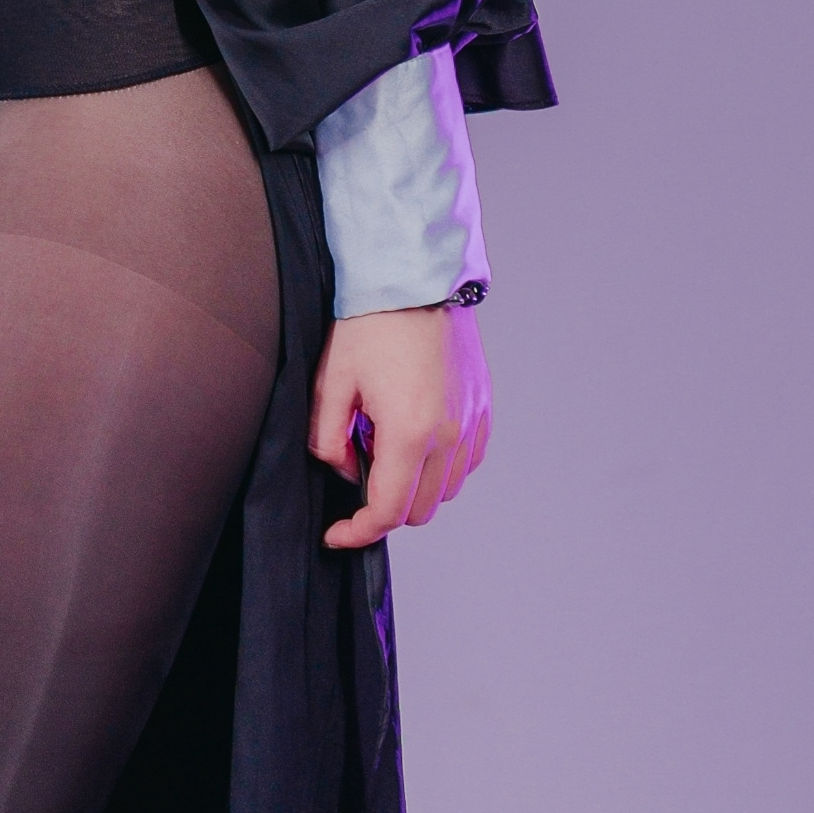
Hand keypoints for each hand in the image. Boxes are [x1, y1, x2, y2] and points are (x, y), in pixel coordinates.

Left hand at [310, 303, 491, 552]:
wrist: (416, 279)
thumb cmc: (371, 324)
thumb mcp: (332, 382)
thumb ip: (329, 439)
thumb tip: (344, 467)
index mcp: (409, 434)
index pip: (386, 512)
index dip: (357, 532)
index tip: (337, 533)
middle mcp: (449, 436)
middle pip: (418, 509)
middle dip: (383, 508)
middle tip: (357, 475)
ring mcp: (472, 422)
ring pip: (446, 490)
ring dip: (415, 488)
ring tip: (386, 451)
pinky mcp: (483, 407)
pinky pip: (468, 461)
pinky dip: (443, 467)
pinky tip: (418, 441)